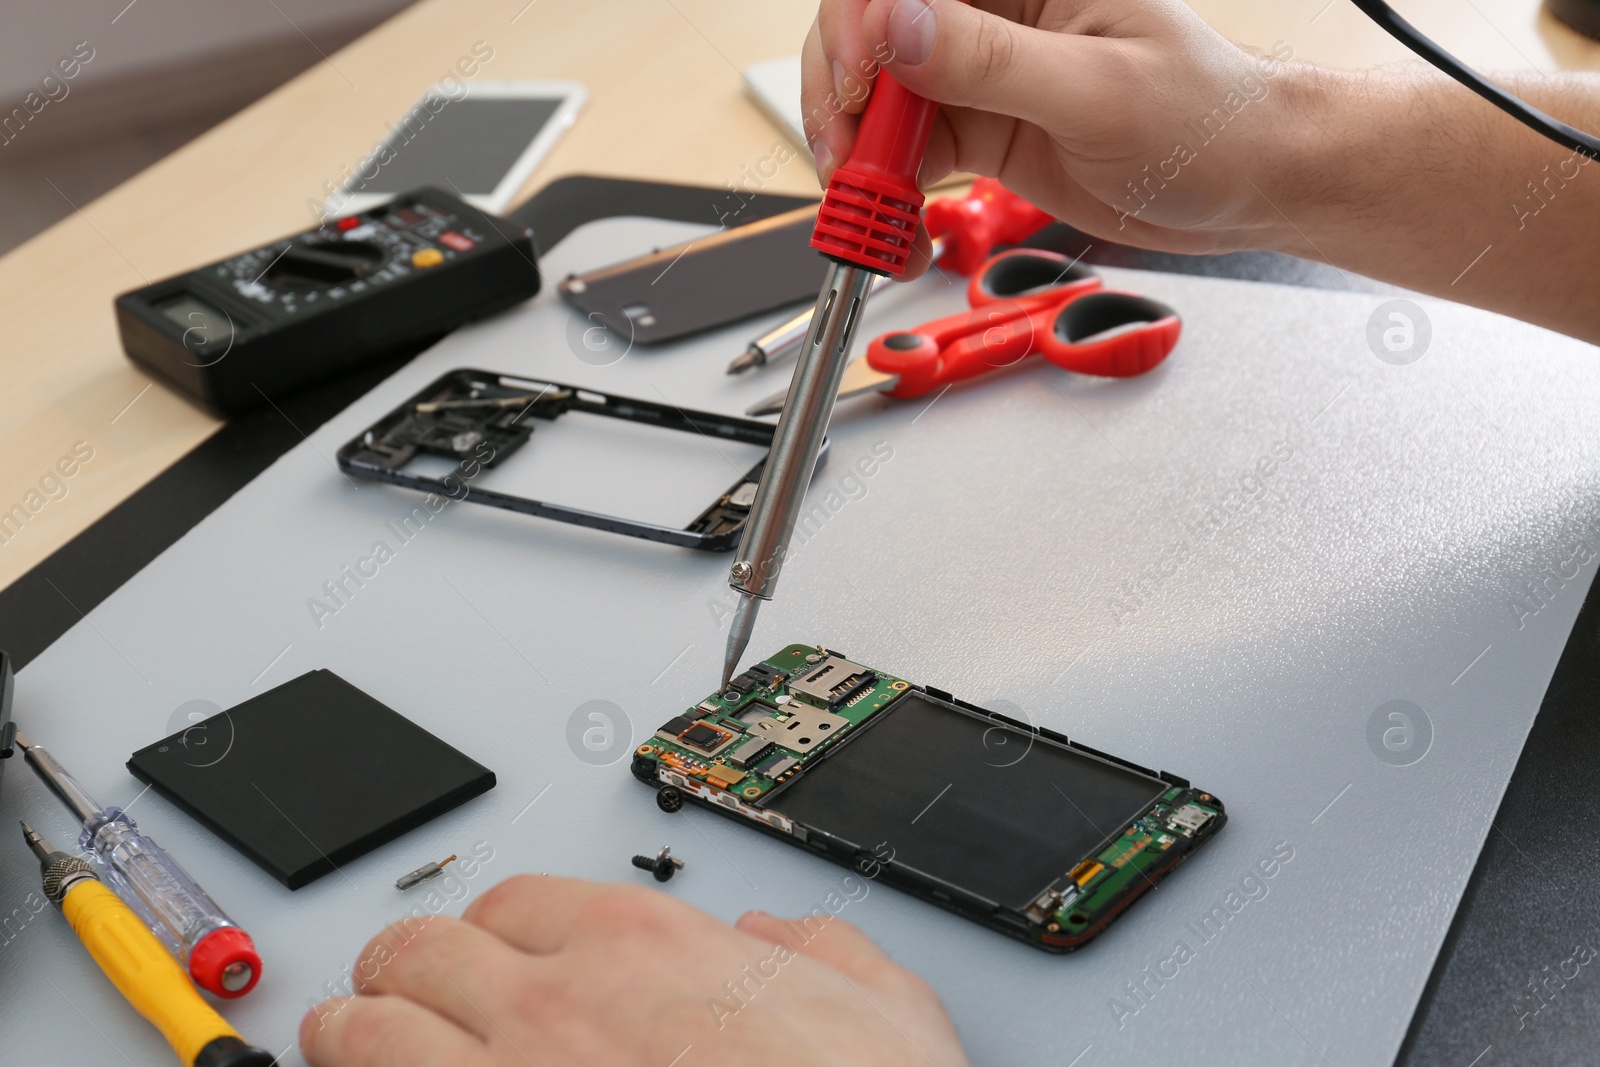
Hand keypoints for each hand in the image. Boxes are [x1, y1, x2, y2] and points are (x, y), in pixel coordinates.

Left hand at [301, 875, 969, 1066]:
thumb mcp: (881, 1006)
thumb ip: (821, 949)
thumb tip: (783, 932)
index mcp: (644, 946)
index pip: (514, 900)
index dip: (487, 924)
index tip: (484, 947)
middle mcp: (555, 1006)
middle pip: (418, 950)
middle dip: (395, 965)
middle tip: (389, 981)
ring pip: (363, 1032)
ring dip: (345, 1030)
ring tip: (340, 1036)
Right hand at [802, 0, 1302, 271]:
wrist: (1246, 186)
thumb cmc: (1208, 118)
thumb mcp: (1099, 90)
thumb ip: (993, 61)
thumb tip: (898, 28)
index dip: (863, 20)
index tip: (859, 77)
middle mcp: (993, 17)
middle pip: (873, 31)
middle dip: (842, 89)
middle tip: (846, 153)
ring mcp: (979, 77)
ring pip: (878, 97)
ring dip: (857, 152)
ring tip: (867, 205)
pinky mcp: (979, 133)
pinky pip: (906, 155)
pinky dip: (887, 195)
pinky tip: (894, 229)